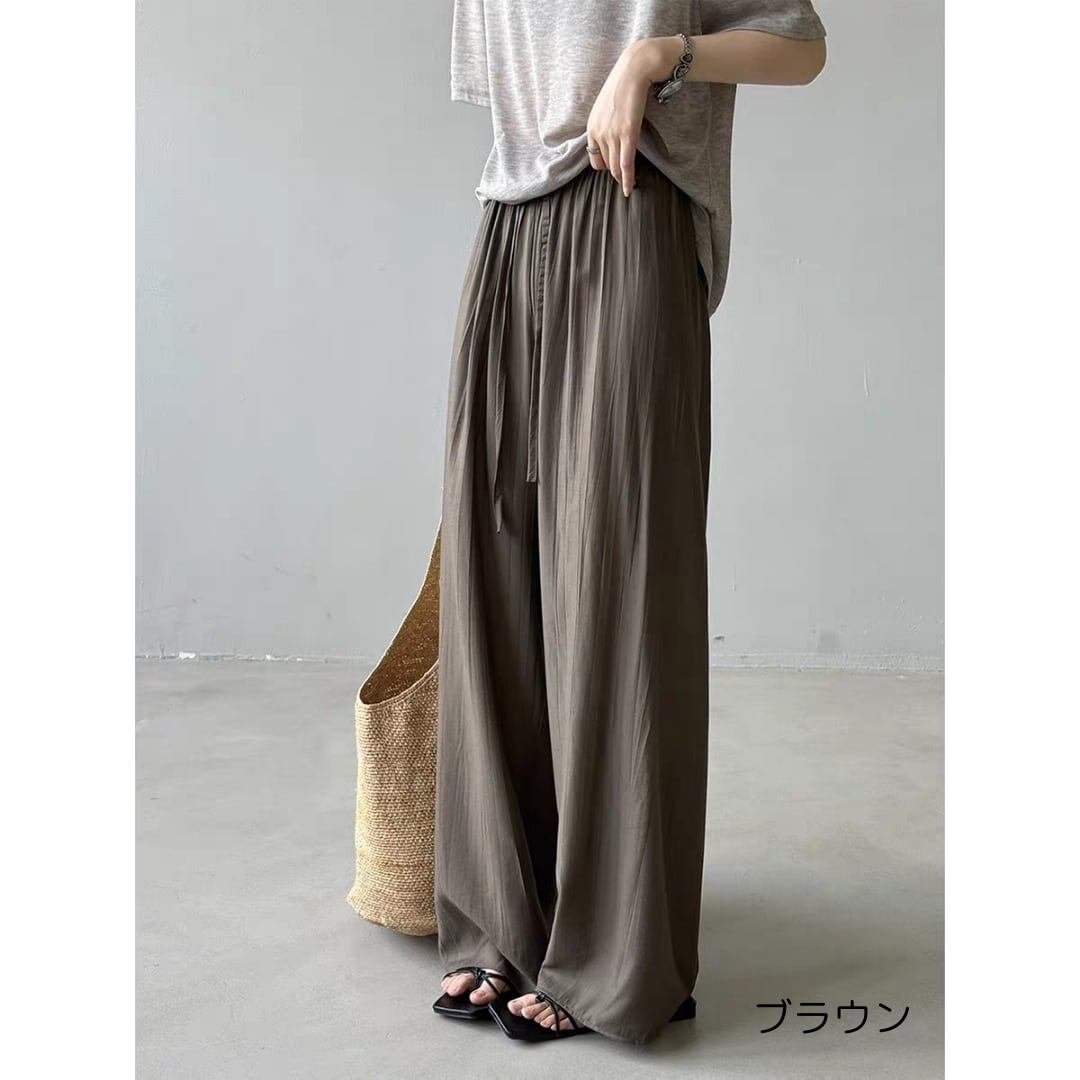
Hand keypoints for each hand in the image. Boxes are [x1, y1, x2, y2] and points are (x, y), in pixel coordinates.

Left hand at [586, 36, 682, 196]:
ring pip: (616, 167)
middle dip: (615, 174)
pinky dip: (628, 179)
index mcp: (591, 128)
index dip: (604, 165)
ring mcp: (613, 134)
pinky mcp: (628, 134)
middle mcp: (599, 133)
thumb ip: (604, 124)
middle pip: (606, 165)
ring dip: (623, 179)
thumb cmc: (622, 86)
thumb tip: (611, 136)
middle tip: (625, 180)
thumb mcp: (605, 107)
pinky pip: (626, 164)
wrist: (634, 70)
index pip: (594, 158)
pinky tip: (630, 189)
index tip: (613, 168)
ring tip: (629, 186)